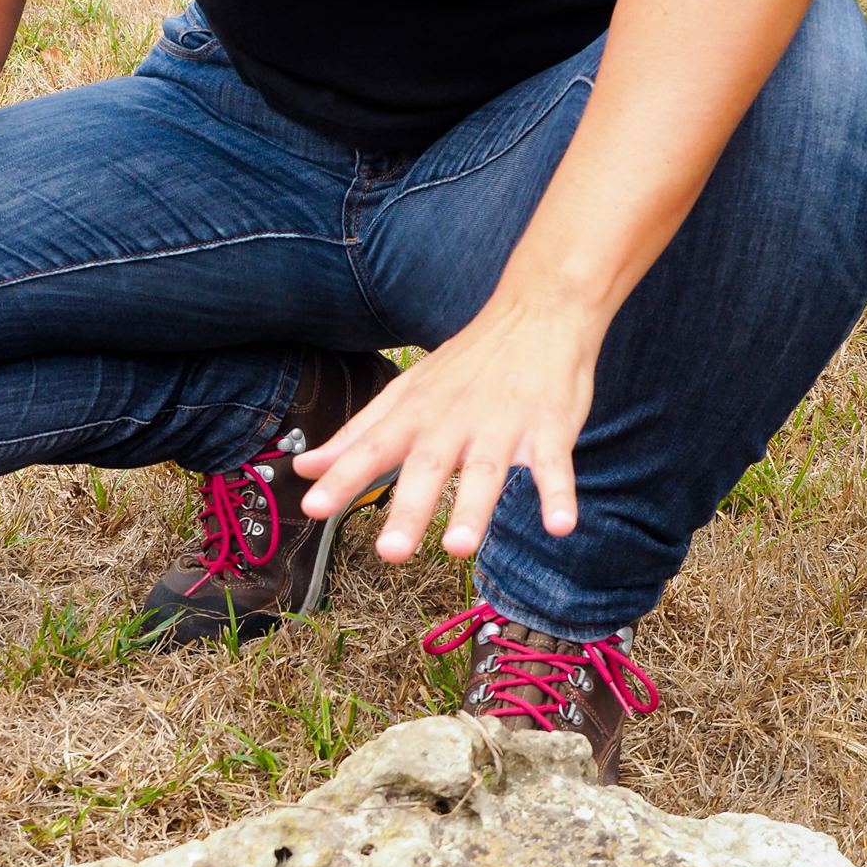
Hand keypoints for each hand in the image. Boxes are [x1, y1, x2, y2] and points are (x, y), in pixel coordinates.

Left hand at [292, 297, 601, 560]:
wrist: (536, 314)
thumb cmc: (467, 363)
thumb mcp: (406, 391)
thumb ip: (358, 435)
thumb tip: (307, 467)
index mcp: (416, 413)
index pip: (371, 447)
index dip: (341, 476)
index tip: (311, 506)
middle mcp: (453, 420)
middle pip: (428, 467)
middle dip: (409, 509)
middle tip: (388, 552)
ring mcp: (502, 425)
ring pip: (486, 471)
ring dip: (474, 509)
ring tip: (460, 548)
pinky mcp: (547, 429)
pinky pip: (553, 466)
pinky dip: (558, 494)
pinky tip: (560, 524)